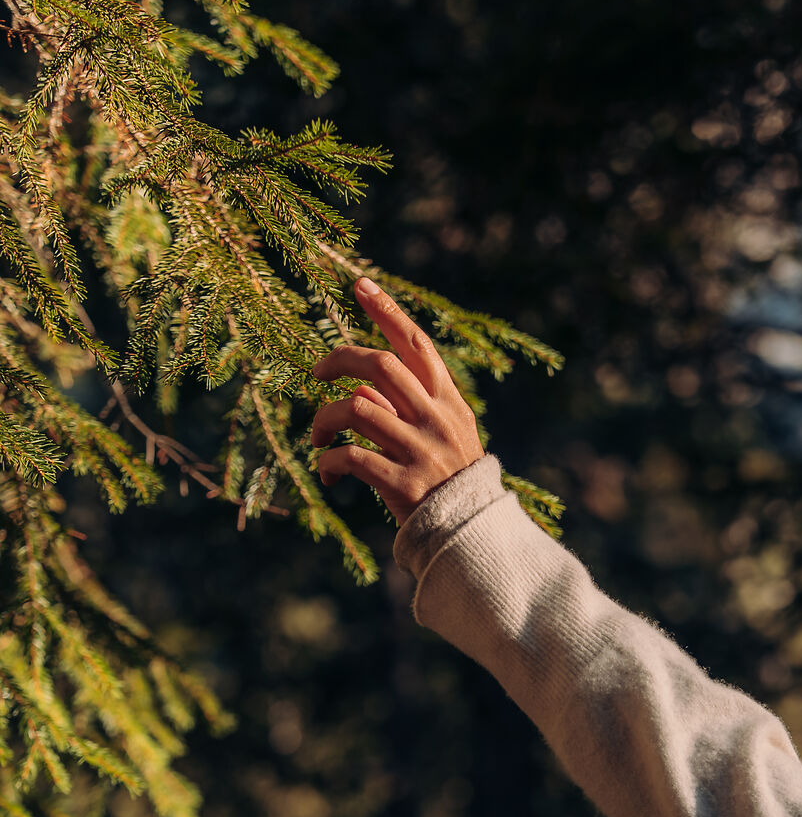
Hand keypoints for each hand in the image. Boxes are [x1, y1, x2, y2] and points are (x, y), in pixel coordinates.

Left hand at [310, 278, 484, 525]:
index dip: (387, 311)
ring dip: (324, 420)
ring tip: (317, 438)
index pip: (416, 344)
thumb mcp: (442, 433)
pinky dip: (329, 462)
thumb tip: (361, 387)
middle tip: (317, 372)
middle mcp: (435, 418)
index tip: (360, 285)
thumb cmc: (447, 478)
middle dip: (340, 360)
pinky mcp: (402, 483)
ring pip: (355, 409)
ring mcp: (420, 449)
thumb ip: (407, 405)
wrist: (469, 531)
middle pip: (380, 365)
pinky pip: (351, 458)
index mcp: (446, 401)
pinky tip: (328, 473)